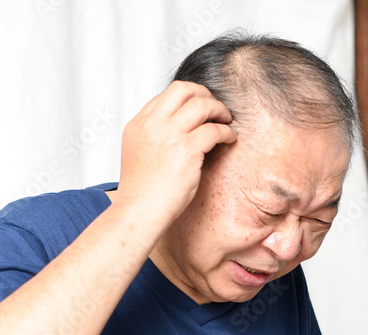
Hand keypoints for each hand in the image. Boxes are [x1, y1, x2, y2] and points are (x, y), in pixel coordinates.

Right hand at [116, 81, 236, 231]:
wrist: (138, 212)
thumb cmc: (142, 192)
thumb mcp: (138, 154)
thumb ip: (153, 137)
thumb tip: (175, 130)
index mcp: (138, 125)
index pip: (164, 97)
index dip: (186, 99)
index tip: (199, 108)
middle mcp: (152, 124)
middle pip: (183, 90)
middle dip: (204, 94)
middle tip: (215, 106)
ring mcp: (169, 135)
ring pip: (201, 105)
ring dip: (219, 109)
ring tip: (226, 119)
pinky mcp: (187, 150)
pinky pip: (214, 130)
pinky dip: (226, 132)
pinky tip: (229, 139)